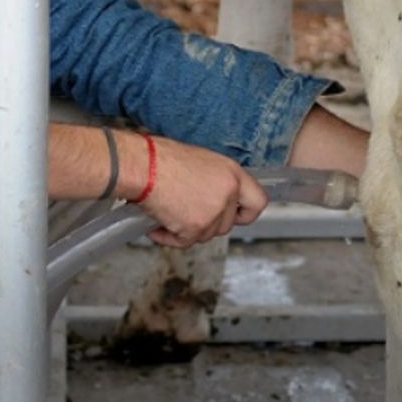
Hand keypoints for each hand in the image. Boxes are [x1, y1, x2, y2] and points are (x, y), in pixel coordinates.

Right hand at [135, 137, 268, 247]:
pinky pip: (185, 242)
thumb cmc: (163, 158)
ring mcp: (213, 213)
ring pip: (206, 235)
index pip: (258, 201)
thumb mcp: (202, 162)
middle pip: (226, 224)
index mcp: (232, 174)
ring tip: (169, 211)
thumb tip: (217, 197)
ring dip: (187, 229)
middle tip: (187, 211)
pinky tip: (159, 224)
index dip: (245, 213)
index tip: (236, 216)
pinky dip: (170, 237)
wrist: (143, 166)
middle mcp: (228, 194)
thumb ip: (217, 182)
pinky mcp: (195, 228)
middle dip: (207, 223)